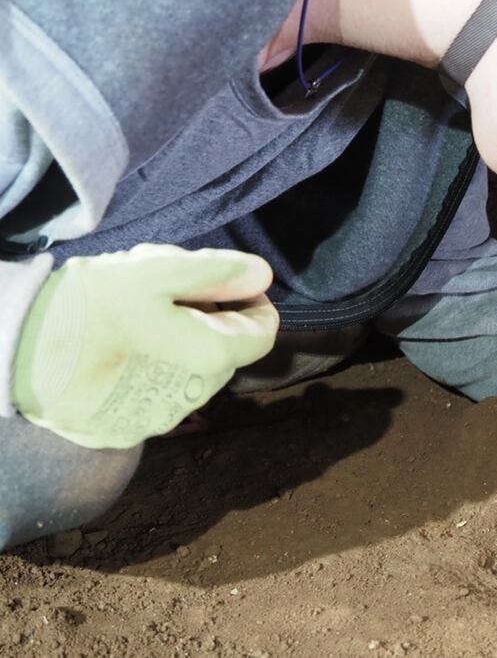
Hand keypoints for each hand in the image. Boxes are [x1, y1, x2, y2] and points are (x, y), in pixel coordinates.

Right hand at [12, 244, 278, 448]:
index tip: (232, 282)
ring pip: (188, 376)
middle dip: (208, 320)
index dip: (254, 303)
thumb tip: (263, 275)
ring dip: (177, 347)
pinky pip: (151, 398)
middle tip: (166, 291)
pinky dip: (147, 374)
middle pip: (223, 354)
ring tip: (133, 319)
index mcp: (210, 359)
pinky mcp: (119, 433)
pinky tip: (115, 351)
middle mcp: (193, 400)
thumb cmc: (85, 307)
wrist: (10, 353)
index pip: (262, 334)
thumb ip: (216, 273)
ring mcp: (155, 421)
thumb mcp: (154, 271)